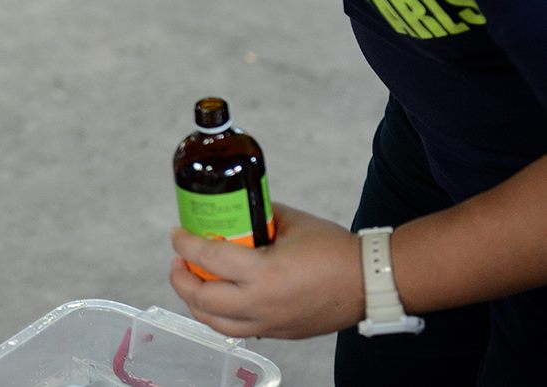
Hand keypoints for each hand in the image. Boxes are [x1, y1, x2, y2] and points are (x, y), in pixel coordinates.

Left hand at [169, 203, 362, 338]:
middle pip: (202, 299)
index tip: (177, 233)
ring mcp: (269, 323)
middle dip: (180, 278)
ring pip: (215, 323)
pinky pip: (237, 330)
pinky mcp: (279, 334)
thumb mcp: (290, 221)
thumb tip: (234, 214)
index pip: (208, 258)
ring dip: (195, 302)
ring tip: (192, 281)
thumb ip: (257, 217)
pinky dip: (219, 315)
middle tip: (179, 259)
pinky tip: (219, 297)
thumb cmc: (333, 248)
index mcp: (263, 273)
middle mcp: (261, 304)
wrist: (370, 281)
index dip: (185, 243)